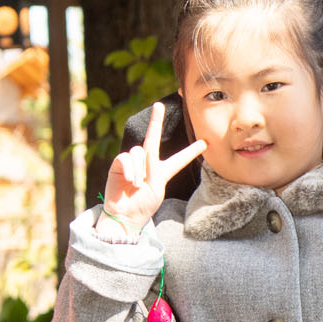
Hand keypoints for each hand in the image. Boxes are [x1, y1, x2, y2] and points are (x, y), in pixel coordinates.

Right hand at [101, 102, 204, 235]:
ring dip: (139, 170)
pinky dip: (128, 170)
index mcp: (162, 172)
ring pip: (138, 152)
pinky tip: (129, 181)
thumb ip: (156, 171)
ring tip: (137, 185)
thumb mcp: (157, 189)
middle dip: (156, 121)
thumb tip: (146, 156)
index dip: (191, 151)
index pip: (179, 159)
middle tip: (159, 105)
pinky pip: (125, 158)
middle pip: (152, 138)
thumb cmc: (143, 206)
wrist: (126, 216)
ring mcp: (132, 163)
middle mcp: (147, 163)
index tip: (204, 143)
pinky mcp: (117, 164)